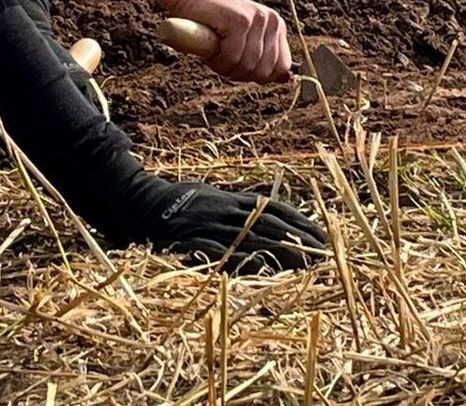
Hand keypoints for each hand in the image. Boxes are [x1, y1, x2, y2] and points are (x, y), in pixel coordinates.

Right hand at [110, 178, 326, 272]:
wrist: (142, 204)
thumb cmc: (181, 202)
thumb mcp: (213, 196)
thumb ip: (239, 205)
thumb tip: (267, 208)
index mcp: (233, 198)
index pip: (275, 208)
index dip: (301, 221)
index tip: (323, 235)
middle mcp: (227, 210)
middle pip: (270, 225)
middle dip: (299, 240)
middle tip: (324, 254)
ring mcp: (211, 225)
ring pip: (253, 238)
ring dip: (282, 252)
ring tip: (306, 265)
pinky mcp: (194, 240)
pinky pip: (224, 251)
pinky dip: (244, 259)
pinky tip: (264, 269)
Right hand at [167, 0, 290, 82]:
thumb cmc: (213, 20)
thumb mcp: (243, 39)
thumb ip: (265, 57)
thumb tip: (286, 79)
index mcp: (277, 26)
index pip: (282, 67)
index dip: (259, 75)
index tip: (239, 68)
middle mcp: (271, 20)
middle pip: (262, 71)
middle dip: (239, 74)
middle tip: (222, 61)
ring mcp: (256, 19)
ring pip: (246, 66)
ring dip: (225, 67)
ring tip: (214, 53)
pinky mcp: (239, 20)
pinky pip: (231, 57)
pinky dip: (216, 61)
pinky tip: (208, 49)